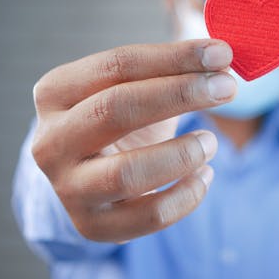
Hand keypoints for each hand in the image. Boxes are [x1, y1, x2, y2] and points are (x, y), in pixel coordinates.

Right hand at [31, 39, 235, 242]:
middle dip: (180, 94)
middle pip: (116, 109)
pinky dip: (187, 195)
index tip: (220, 53)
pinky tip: (204, 174)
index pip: (117, 65)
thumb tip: (221, 58)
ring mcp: (67, 187)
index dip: (173, 57)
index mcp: (55, 92)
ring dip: (182, 154)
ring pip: (127, 173)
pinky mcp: (92, 225)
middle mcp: (51, 140)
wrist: (88, 177)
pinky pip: (149, 216)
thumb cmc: (120, 121)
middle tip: (227, 87)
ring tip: (211, 142)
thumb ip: (172, 70)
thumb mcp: (134, 89)